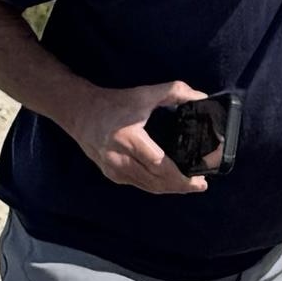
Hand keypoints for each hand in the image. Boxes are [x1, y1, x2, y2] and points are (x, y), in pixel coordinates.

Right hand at [72, 80, 212, 199]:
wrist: (80, 112)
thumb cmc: (114, 102)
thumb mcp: (144, 94)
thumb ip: (174, 91)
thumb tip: (201, 97)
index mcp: (128, 139)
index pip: (159, 165)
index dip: (181, 176)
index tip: (201, 178)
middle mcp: (119, 158)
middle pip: (156, 181)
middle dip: (180, 186)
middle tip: (200, 185)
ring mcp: (113, 169)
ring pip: (147, 187)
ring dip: (169, 189)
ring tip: (189, 186)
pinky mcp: (111, 174)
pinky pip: (138, 185)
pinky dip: (155, 186)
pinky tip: (168, 183)